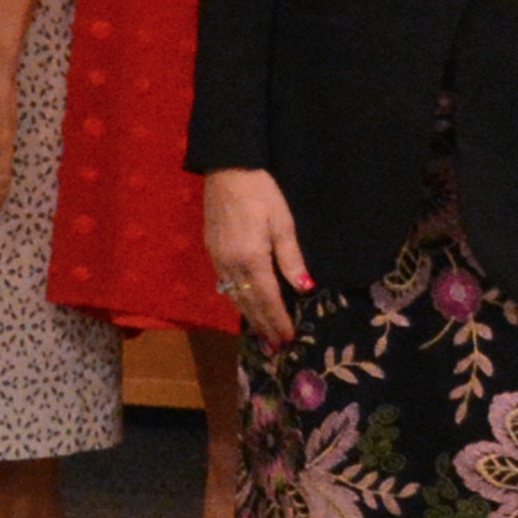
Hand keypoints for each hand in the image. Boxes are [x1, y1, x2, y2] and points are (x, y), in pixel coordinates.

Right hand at [201, 169, 309, 346]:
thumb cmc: (261, 193)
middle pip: (249, 304)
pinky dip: (238, 300)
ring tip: (261, 335)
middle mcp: (231, 265)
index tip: (288, 339)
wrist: (227, 170)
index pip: (268, 299)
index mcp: (252, 259)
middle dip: (264, 326)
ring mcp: (218, 259)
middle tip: (275, 347)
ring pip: (235, 297)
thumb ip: (291, 259)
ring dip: (249, 318)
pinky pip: (226, 285)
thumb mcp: (283, 223)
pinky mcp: (212, 251)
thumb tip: (304, 289)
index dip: (279, 321)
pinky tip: (245, 306)